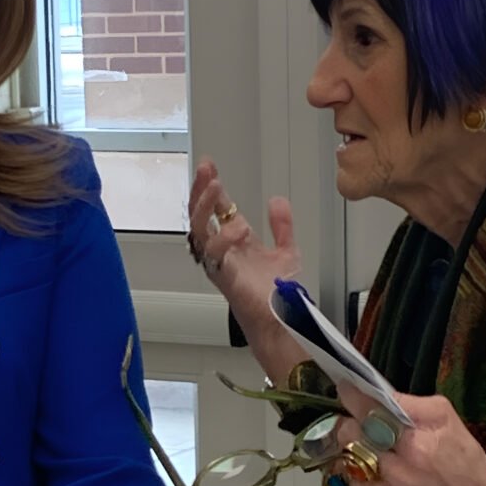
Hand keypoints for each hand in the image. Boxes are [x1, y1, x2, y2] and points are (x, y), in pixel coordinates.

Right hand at [188, 159, 304, 382]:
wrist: (282, 320)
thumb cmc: (278, 293)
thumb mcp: (286, 250)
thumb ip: (281, 225)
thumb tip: (276, 199)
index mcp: (234, 243)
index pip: (216, 210)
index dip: (211, 188)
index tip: (210, 165)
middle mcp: (222, 252)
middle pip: (200, 216)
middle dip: (200, 191)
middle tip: (206, 170)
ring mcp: (220, 264)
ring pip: (199, 231)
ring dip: (205, 207)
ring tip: (217, 188)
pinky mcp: (224, 278)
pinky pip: (213, 255)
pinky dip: (224, 239)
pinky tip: (239, 227)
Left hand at [333, 384, 485, 485]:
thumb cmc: (459, 450)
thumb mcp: (443, 414)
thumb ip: (408, 402)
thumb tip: (376, 393)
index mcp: (416, 443)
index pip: (372, 413)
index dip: (354, 398)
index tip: (346, 387)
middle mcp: (396, 469)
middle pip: (351, 435)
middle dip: (352, 421)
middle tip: (361, 417)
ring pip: (346, 456)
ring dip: (351, 443)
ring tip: (366, 438)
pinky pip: (349, 477)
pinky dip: (353, 466)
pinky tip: (369, 460)